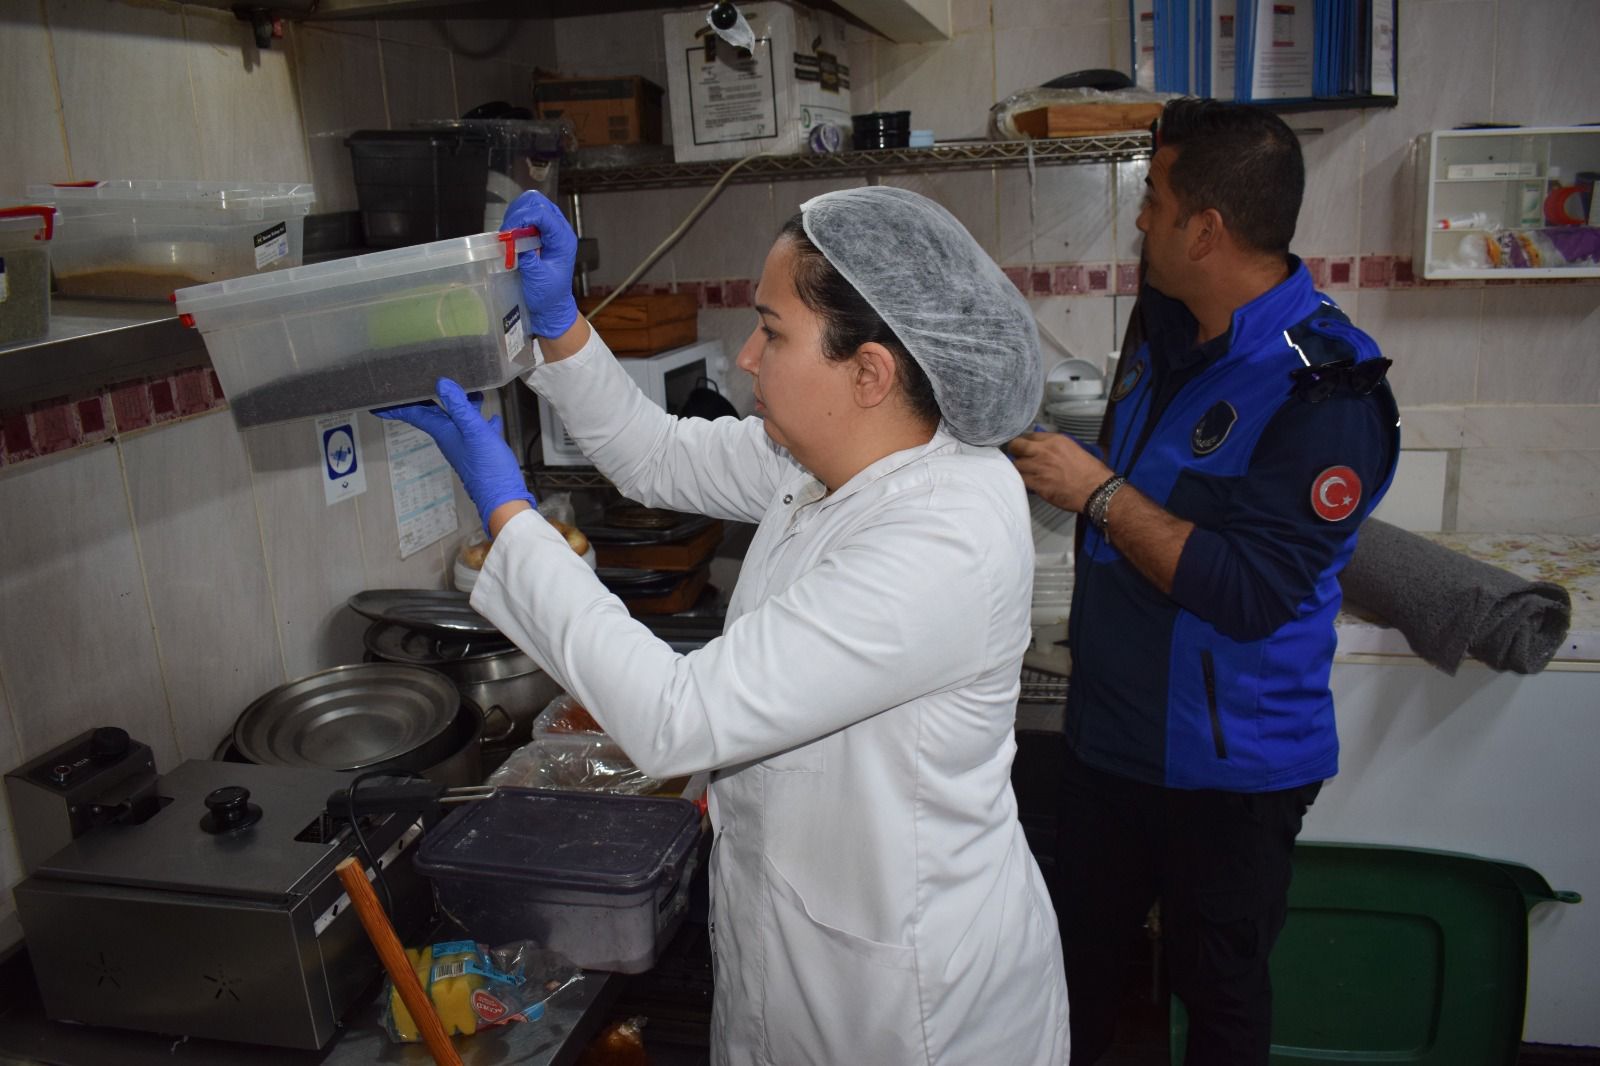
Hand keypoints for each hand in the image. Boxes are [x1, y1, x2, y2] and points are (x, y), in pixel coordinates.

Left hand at [373, 379, 534, 532]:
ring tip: (466, 388)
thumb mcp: (474, 431)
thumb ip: (459, 407)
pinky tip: (491, 416)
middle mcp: (450, 438)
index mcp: (444, 432)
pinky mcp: (479, 451)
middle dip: (425, 399)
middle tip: (416, 385)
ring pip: (456, 419)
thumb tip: (441, 383)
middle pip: (433, 414)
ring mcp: (464, 445)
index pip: (415, 415)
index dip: (397, 408)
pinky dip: (480, 420)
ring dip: (458, 404)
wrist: (502, 497)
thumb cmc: (488, 467)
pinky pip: (476, 430)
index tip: (378, 405)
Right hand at [502, 191, 578, 337]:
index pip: (543, 214)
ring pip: (531, 205)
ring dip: (516, 216)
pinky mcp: (540, 233)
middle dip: (519, 212)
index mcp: (563, 239)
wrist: (551, 306)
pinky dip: (515, 221)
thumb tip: (514, 238)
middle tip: (507, 232)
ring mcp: (550, 230)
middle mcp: (559, 230)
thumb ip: (527, 258)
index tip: (507, 232)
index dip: (522, 217)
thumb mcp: (537, 279)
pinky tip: (510, 237)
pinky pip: (526, 216)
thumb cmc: (547, 295)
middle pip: (538, 202)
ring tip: (508, 237)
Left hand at [1005, 431, 1113, 512]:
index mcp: (1056, 440)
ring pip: (1016, 464)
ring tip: (1025, 472)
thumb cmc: (1091, 471)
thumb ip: (1056, 447)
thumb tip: (1045, 449)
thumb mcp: (1074, 449)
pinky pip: (1021, 480)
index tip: (1025, 447)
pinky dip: (1023, 481)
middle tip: (1017, 456)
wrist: (1096, 490)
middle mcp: (1044, 451)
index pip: (1030, 435)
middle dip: (1014, 450)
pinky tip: (1028, 483)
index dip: (1026, 442)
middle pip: (1017, 446)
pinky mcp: (1037, 484)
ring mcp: (1039, 467)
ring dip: (1019, 468)